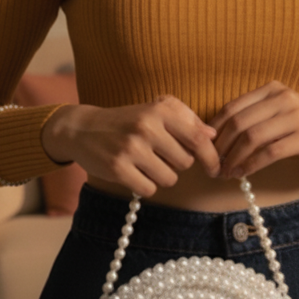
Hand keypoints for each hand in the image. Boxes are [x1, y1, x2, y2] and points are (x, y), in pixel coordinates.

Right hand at [41, 97, 220, 195]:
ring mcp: (131, 148)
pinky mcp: (117, 168)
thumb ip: (186, 120)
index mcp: (160, 110)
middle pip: (185, 162)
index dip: (211, 157)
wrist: (82, 129)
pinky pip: (149, 189)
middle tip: (159, 154)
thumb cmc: (127, 121)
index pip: (198, 138)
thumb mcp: (155, 110)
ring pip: (169, 178)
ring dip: (161, 176)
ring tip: (145, 162)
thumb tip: (212, 135)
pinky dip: (144, 185)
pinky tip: (133, 172)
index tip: (215, 168)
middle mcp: (146, 127)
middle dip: (177, 163)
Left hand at [208, 82, 298, 179]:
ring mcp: (296, 116)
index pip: (232, 108)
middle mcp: (283, 97)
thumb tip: (218, 139)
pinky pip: (270, 152)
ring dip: (234, 159)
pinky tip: (243, 174)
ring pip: (251, 137)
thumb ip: (255, 119)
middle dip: (221, 147)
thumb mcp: (282, 115)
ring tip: (226, 173)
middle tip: (213, 166)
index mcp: (273, 89)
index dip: (214, 131)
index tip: (206, 150)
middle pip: (238, 122)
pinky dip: (252, 165)